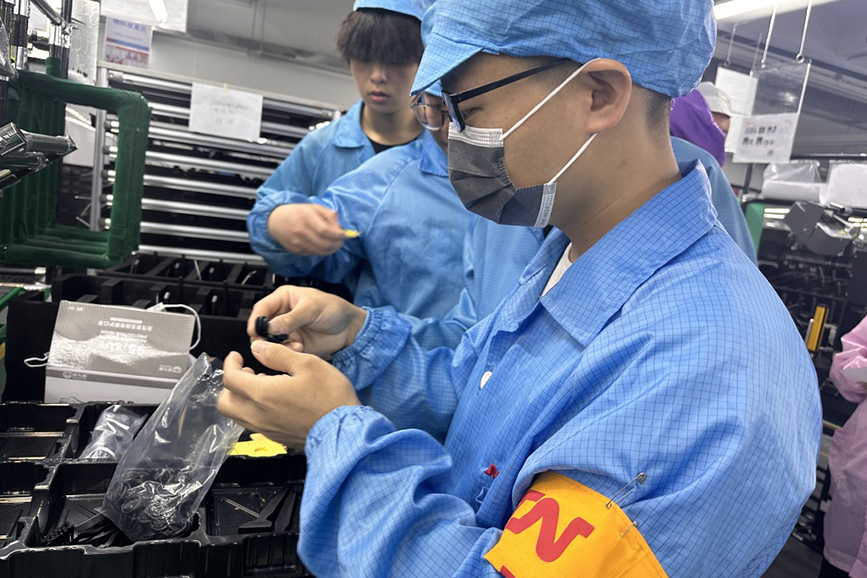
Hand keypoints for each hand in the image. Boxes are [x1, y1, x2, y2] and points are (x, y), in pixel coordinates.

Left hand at [218, 345, 360, 448]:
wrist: (345, 429)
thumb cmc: (330, 397)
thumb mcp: (307, 364)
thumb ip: (277, 354)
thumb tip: (258, 348)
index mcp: (263, 394)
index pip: (230, 379)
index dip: (230, 364)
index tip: (236, 357)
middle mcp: (259, 415)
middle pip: (224, 403)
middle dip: (229, 385)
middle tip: (244, 372)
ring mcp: (267, 429)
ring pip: (237, 416)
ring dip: (241, 398)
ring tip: (261, 384)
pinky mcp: (276, 437)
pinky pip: (253, 424)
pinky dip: (254, 410)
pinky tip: (274, 400)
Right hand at [247, 285, 366, 358]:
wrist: (349, 329)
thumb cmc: (334, 309)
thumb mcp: (312, 309)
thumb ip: (290, 318)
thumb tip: (270, 327)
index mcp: (283, 299)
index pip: (261, 308)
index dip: (256, 320)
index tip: (256, 331)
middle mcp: (281, 315)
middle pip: (261, 327)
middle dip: (264, 336)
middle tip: (271, 342)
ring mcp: (286, 332)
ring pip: (269, 342)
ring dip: (277, 346)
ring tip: (294, 345)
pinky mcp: (293, 345)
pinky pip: (281, 352)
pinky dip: (287, 353)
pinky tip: (299, 349)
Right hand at [267, 203, 345, 255]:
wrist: (275, 221)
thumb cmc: (297, 212)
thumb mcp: (314, 207)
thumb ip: (329, 215)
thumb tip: (339, 228)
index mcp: (306, 217)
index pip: (326, 231)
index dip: (338, 235)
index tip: (344, 234)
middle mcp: (301, 231)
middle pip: (325, 244)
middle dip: (337, 244)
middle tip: (341, 241)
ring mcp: (297, 243)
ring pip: (321, 252)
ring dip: (331, 250)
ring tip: (334, 244)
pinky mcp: (295, 251)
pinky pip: (313, 254)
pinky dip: (321, 251)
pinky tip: (321, 245)